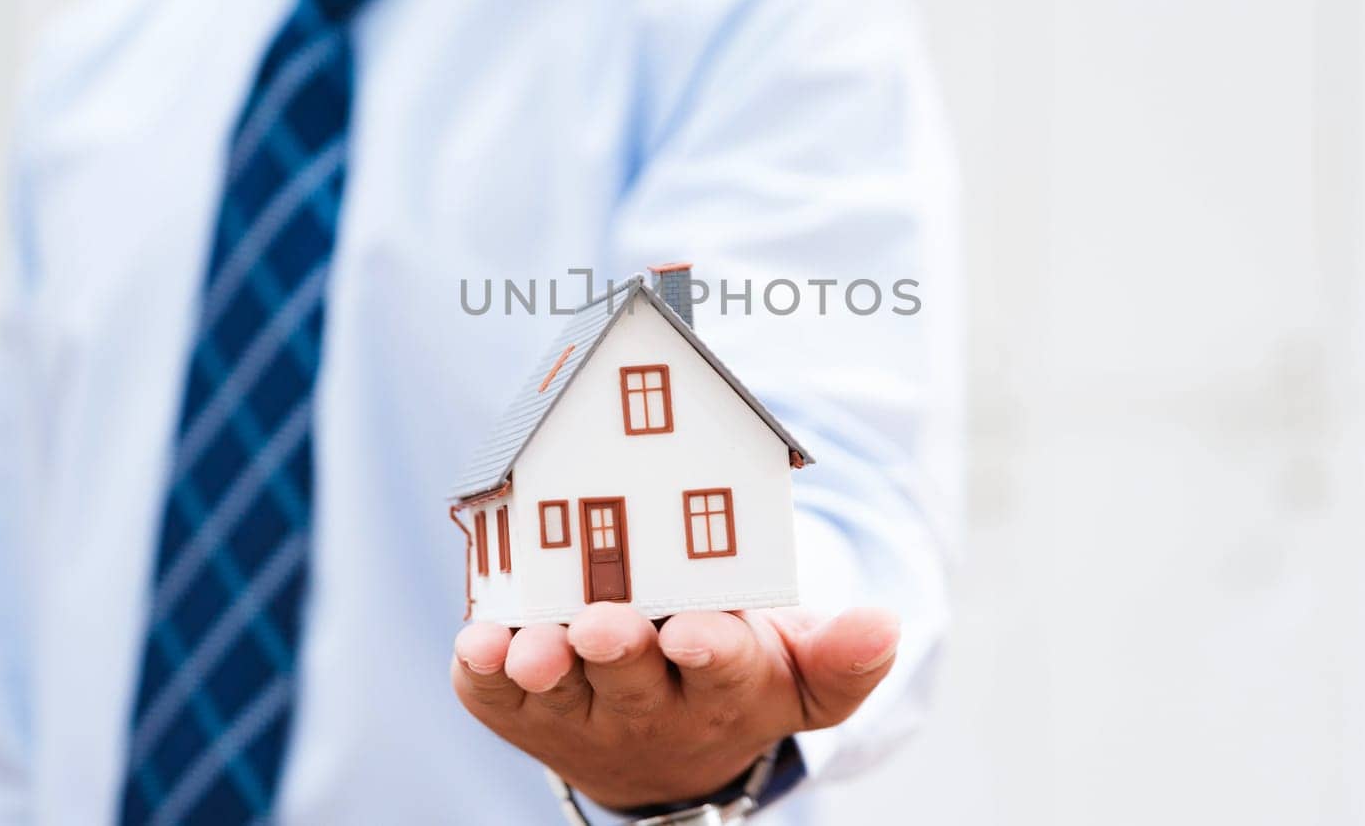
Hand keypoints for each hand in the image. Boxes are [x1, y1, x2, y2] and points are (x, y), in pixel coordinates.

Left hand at [450, 603, 898, 809]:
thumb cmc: (731, 674)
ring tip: (535, 645)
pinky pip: (494, 696)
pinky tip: (477, 643)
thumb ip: (842, 656)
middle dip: (619, 649)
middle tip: (605, 625)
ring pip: (559, 691)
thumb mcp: (797, 669)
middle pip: (633, 679)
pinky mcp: (521, 707)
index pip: (724, 669)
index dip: (710, 650)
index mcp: (725, 684)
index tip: (696, 630)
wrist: (660, 741)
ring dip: (544, 667)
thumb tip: (886, 623)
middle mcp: (650, 704)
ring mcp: (580, 711)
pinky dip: (482, 672)